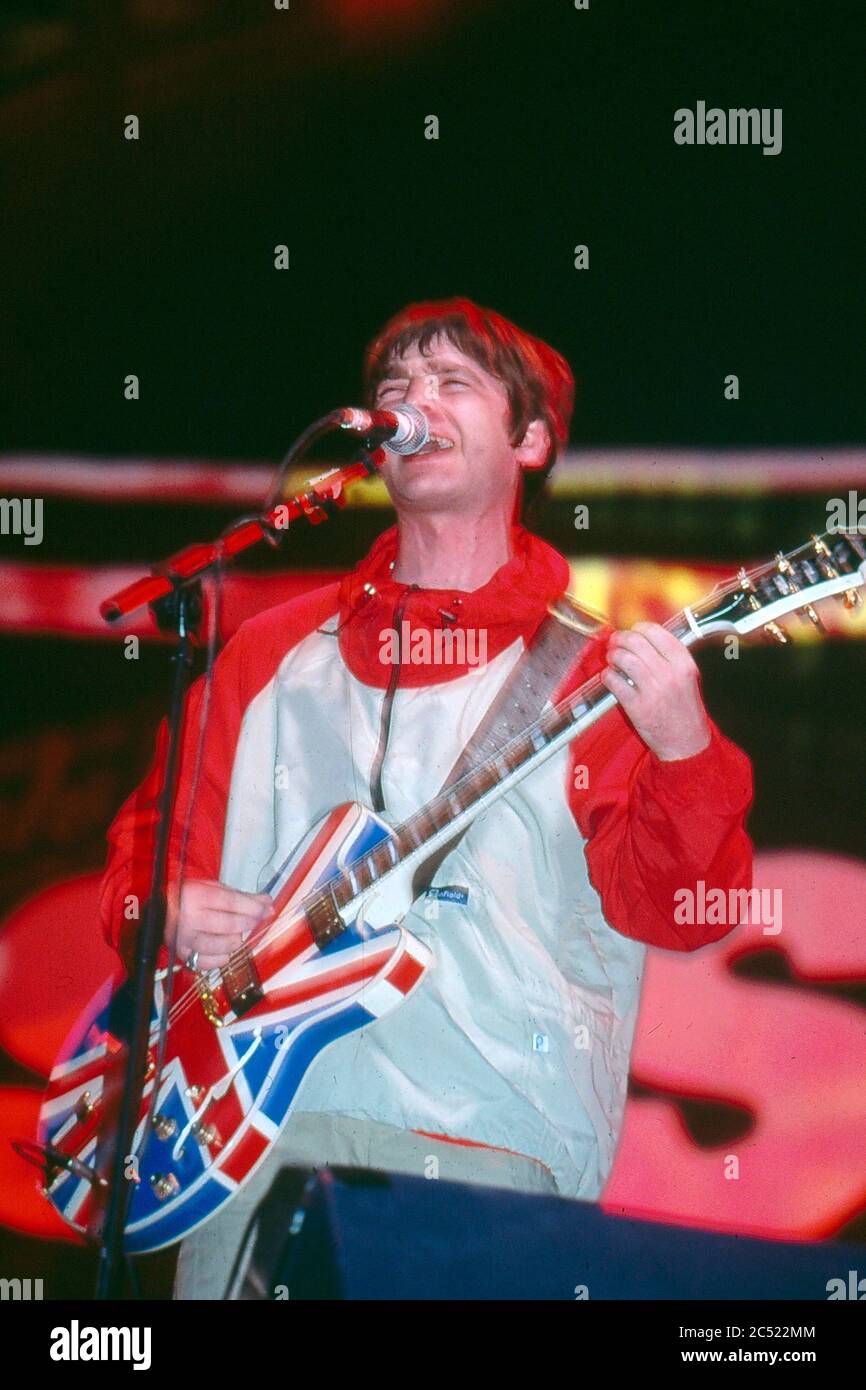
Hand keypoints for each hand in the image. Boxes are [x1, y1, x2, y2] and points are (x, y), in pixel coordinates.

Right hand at [168, 879, 273, 970]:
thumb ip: (239, 895)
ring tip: (237, 934)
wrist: (159, 913)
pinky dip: (221, 958)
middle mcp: (189, 919)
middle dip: (249, 922)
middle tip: (255, 920)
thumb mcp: (211, 888)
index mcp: (195, 896)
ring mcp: (185, 939)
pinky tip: (224, 951)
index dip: (252, 906)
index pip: (231, 902)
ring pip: (221, 946)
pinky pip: (208, 963)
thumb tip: (266, 902)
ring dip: (236, 940)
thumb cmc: (188, 898)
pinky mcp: (184, 955)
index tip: (267, 908)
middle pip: (229, 924)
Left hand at [600, 622, 711, 760]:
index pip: (657, 632)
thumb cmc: (684, 710)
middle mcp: (670, 674)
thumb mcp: (687, 678)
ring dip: (613, 655)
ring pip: (624, 659)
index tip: (633, 631)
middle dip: (620, 638)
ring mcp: (653, 690)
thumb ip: (670, 658)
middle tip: (615, 642)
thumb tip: (643, 638)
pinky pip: (615, 682)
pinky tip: (610, 677)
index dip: (639, 628)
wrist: (687, 743)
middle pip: (637, 642)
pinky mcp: (638, 707)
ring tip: (612, 658)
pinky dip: (608, 676)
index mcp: (684, 664)